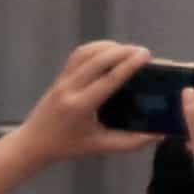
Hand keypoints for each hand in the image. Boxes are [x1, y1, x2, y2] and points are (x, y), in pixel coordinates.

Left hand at [9, 41, 152, 168]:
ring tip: (127, 50)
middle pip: (97, 60)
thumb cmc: (68, 146)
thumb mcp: (101, 146)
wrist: (33, 142)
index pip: (109, 79)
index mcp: (81, 106)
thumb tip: (159, 135)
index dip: (129, 65)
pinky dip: (95, 48)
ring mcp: (62, 80)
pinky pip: (77, 55)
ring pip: (85, 53)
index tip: (146, 55)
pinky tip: (108, 52)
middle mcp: (70, 89)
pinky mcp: (59, 76)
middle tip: (143, 52)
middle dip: (122, 51)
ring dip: (108, 47)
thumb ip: (131, 142)